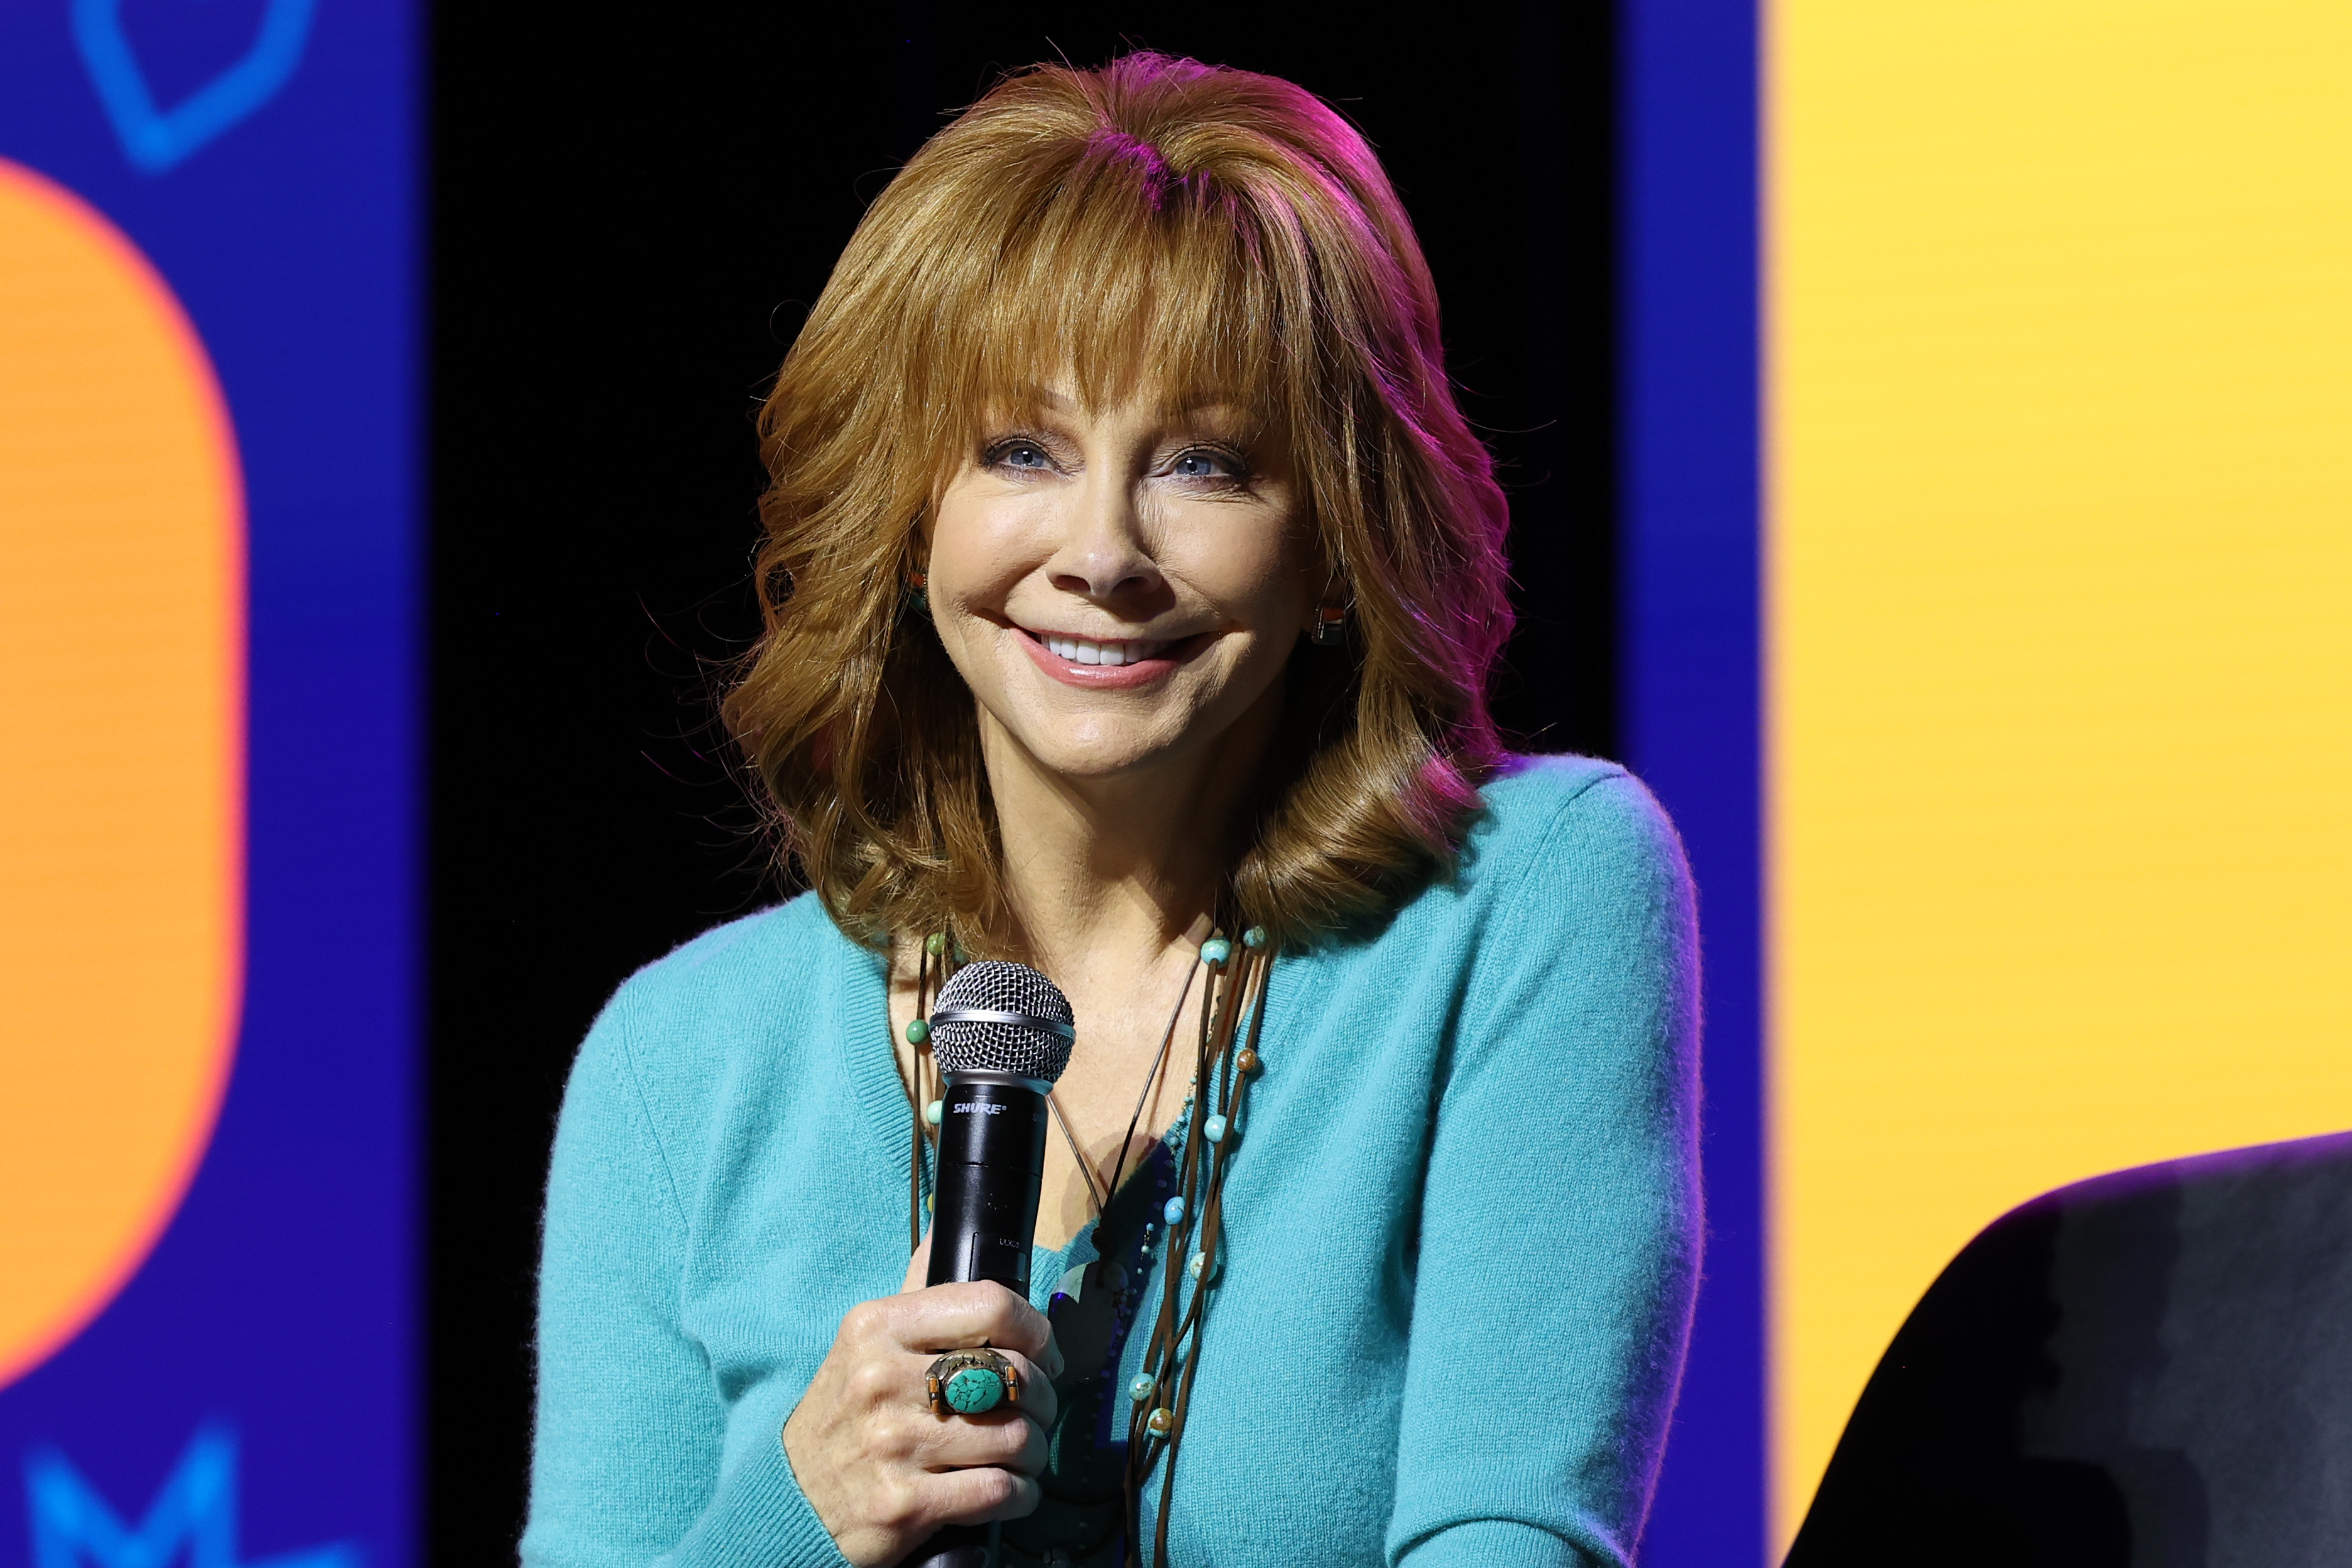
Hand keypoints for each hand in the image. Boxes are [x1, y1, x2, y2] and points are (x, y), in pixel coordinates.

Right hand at [783, 1234, 1063, 1565]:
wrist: (789, 1499)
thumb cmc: (845, 1414)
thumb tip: (945, 1225)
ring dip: (1034, 1451)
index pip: (990, 1304)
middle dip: (1041, 1397)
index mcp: (878, 1327)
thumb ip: (914, 1292)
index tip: (1043, 1352)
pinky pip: (999, 1491)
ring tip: (1023, 1454)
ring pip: (1014, 1436)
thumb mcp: (864, 1344)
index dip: (1035, 1328)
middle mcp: (883, 1380)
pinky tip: (1012, 1490)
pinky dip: (1020, 1494)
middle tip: (1034, 1410)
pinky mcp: (904, 1504)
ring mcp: (894, 1445)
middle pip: (1012, 1373)